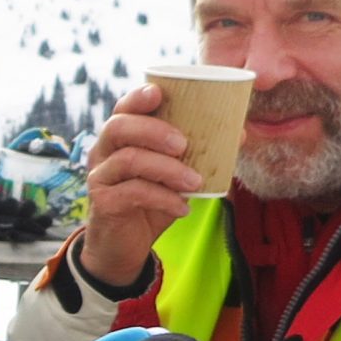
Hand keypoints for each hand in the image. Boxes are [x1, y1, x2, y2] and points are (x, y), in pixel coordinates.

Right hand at [80, 83, 201, 287]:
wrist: (123, 247)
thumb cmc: (150, 202)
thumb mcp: (174, 174)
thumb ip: (196, 153)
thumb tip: (240, 134)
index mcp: (121, 137)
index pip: (123, 108)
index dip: (138, 97)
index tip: (159, 93)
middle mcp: (104, 151)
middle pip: (119, 127)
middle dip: (155, 131)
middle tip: (185, 145)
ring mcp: (100, 176)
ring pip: (128, 159)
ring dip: (167, 169)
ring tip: (195, 183)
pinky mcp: (102, 202)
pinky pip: (132, 192)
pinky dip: (163, 198)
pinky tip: (182, 208)